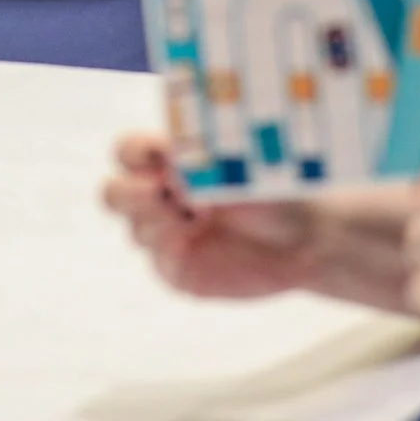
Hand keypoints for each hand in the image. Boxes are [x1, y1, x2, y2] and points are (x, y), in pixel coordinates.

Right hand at [102, 133, 320, 297]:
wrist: (306, 238)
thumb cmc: (277, 191)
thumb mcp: (238, 166)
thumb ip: (200, 163)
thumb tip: (171, 170)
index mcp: (172, 161)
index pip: (129, 151)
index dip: (136, 152)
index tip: (163, 155)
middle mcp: (163, 197)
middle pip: (113, 192)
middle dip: (132, 191)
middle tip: (169, 193)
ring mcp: (167, 235)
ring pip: (133, 226)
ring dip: (159, 218)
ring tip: (200, 215)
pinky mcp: (177, 269)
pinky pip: (153, 259)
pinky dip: (169, 247)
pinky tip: (197, 238)